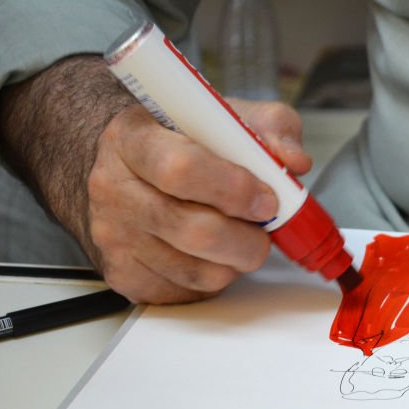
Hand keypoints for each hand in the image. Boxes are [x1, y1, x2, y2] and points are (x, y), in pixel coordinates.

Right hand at [86, 98, 311, 302]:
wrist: (123, 167)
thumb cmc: (181, 141)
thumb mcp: (226, 116)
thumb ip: (271, 127)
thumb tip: (295, 161)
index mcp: (134, 139)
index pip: (181, 169)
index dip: (235, 189)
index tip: (267, 199)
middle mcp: (114, 189)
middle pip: (196, 231)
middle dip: (249, 238)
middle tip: (265, 227)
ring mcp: (115, 237)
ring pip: (199, 271)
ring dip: (237, 260)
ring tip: (240, 236)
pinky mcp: (125, 275)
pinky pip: (190, 292)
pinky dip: (216, 276)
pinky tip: (214, 253)